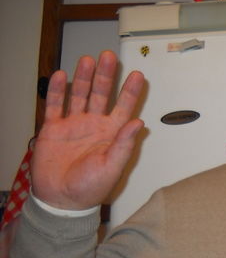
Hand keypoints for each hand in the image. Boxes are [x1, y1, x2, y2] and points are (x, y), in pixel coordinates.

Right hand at [32, 50, 145, 209]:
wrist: (61, 200)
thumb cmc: (90, 189)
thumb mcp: (112, 167)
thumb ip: (125, 145)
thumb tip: (139, 123)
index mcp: (112, 135)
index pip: (124, 108)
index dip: (130, 92)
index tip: (137, 75)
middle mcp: (94, 127)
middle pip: (101, 95)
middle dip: (106, 76)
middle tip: (109, 57)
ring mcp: (74, 126)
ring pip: (79, 95)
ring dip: (84, 78)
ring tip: (88, 60)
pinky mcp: (53, 129)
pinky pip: (55, 106)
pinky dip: (58, 91)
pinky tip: (61, 76)